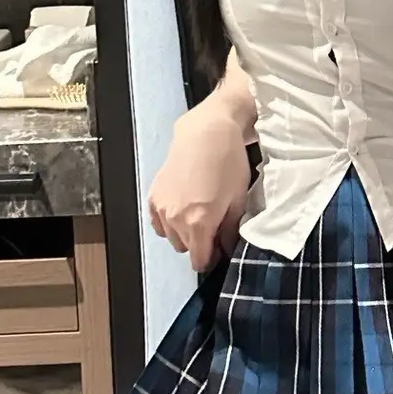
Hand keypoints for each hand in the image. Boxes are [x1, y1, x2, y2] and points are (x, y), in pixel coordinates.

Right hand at [147, 100, 249, 273]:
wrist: (207, 132)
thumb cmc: (229, 163)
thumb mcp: (238, 199)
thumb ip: (231, 231)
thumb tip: (227, 248)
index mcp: (199, 224)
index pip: (200, 261)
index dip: (212, 258)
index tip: (220, 247)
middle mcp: (176, 219)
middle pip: (185, 249)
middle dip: (200, 244)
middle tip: (214, 225)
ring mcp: (161, 207)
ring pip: (171, 237)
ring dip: (184, 233)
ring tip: (198, 213)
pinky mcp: (154, 195)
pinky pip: (158, 223)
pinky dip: (168, 222)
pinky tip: (182, 208)